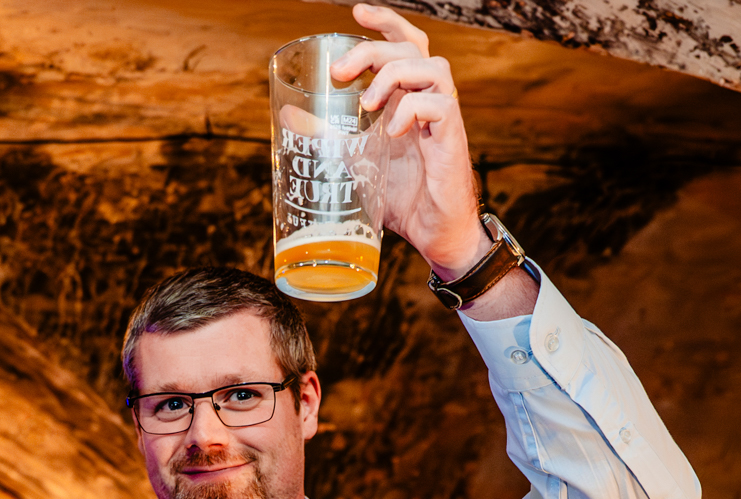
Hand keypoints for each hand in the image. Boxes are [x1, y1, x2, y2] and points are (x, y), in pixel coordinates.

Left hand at [329, 5, 489, 280]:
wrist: (435, 235)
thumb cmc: (402, 198)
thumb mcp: (354, 161)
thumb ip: (328, 137)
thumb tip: (289, 116)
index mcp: (408, 98)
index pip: (405, 44)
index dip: (385, 22)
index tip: (356, 14)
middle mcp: (429, 101)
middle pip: (412, 48)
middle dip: (373, 50)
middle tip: (340, 72)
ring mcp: (443, 119)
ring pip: (431, 67)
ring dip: (393, 76)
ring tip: (366, 104)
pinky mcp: (452, 140)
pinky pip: (439, 107)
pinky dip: (410, 110)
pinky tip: (391, 130)